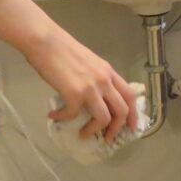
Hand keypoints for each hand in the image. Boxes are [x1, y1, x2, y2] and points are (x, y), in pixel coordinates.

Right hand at [28, 26, 137, 141]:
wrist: (47, 42)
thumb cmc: (64, 50)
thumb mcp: (89, 63)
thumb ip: (96, 78)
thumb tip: (95, 97)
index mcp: (110, 72)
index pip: (130, 95)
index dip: (133, 113)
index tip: (132, 126)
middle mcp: (105, 80)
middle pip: (122, 110)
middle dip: (117, 128)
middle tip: (108, 138)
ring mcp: (92, 87)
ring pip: (104, 117)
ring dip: (93, 130)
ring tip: (82, 134)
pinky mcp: (75, 93)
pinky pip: (74, 114)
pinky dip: (64, 119)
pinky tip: (55, 116)